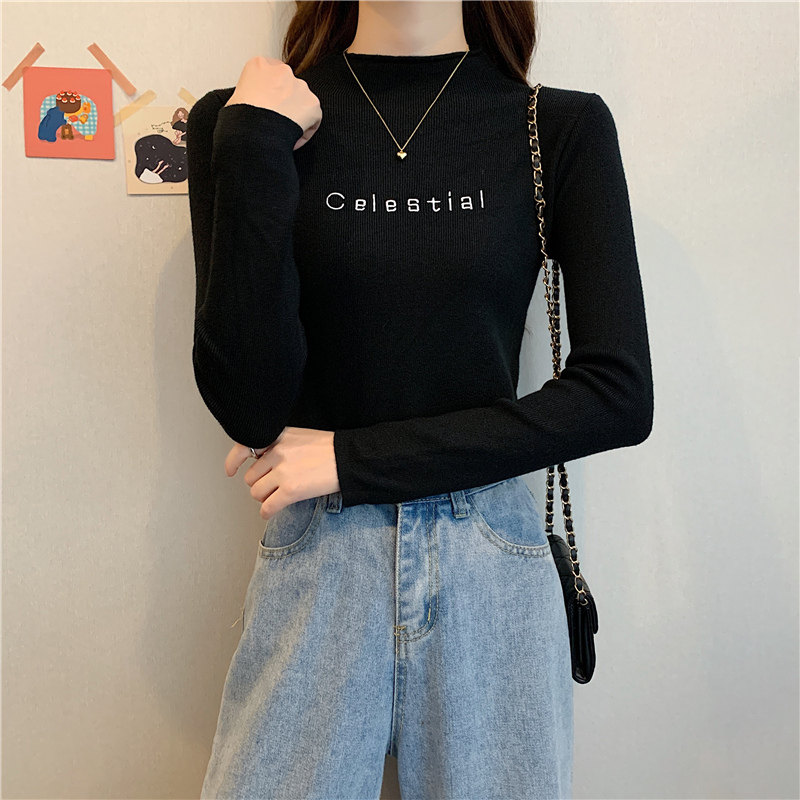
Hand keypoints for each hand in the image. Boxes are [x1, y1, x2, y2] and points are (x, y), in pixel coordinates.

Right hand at [225, 55, 321, 149]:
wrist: (254, 133)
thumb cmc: (241, 119)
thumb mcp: (234, 97)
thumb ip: (248, 92)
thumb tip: (251, 103)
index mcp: (259, 65)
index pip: (270, 73)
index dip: (269, 91)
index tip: (266, 104)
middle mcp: (282, 71)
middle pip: (287, 85)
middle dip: (284, 101)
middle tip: (276, 119)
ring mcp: (300, 86)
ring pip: (301, 100)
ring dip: (296, 114)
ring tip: (283, 130)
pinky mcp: (312, 104)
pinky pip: (313, 119)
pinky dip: (306, 130)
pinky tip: (292, 138)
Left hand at [225, 427, 339, 519]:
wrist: (349, 458)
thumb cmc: (329, 449)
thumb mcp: (300, 436)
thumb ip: (279, 446)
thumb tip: (262, 462)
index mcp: (278, 437)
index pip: (244, 446)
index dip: (233, 461)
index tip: (230, 471)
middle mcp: (277, 453)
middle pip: (251, 476)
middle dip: (260, 483)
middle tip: (273, 485)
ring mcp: (283, 472)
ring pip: (257, 492)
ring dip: (265, 497)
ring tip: (278, 496)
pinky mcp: (290, 490)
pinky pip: (267, 507)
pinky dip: (267, 512)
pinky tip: (272, 510)